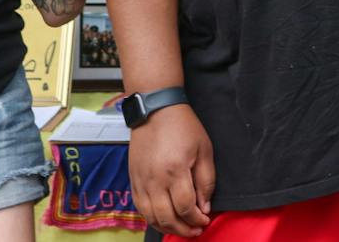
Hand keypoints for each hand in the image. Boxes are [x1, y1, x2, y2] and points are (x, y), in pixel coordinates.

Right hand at [129, 105, 214, 238]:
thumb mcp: (204, 150)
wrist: (156, 109)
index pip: (185, 207)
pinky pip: (140, 208)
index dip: (197, 219)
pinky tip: (163, 220)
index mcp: (175, 170)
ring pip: (151, 217)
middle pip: (167, 218)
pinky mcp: (133, 179)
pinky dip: (152, 219)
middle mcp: (155, 179)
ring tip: (181, 229)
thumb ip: (206, 181)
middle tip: (196, 230)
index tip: (205, 220)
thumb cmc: (183, 127)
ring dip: (167, 228)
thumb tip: (204, 207)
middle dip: (184, 229)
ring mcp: (141, 181)